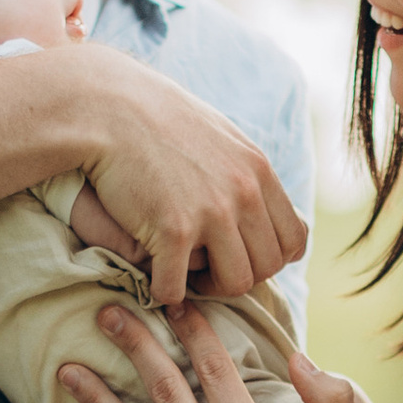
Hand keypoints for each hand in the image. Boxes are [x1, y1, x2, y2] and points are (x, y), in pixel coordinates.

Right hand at [78, 66, 305, 305]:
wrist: (109, 109)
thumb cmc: (158, 122)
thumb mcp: (220, 138)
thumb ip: (245, 172)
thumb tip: (262, 200)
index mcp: (258, 171)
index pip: (293, 239)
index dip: (269, 258)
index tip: (238, 255)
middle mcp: (244, 193)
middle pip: (267, 267)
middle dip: (239, 276)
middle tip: (207, 270)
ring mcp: (211, 212)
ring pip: (235, 283)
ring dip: (208, 289)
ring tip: (183, 275)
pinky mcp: (172, 230)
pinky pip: (179, 287)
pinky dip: (165, 292)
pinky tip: (153, 278)